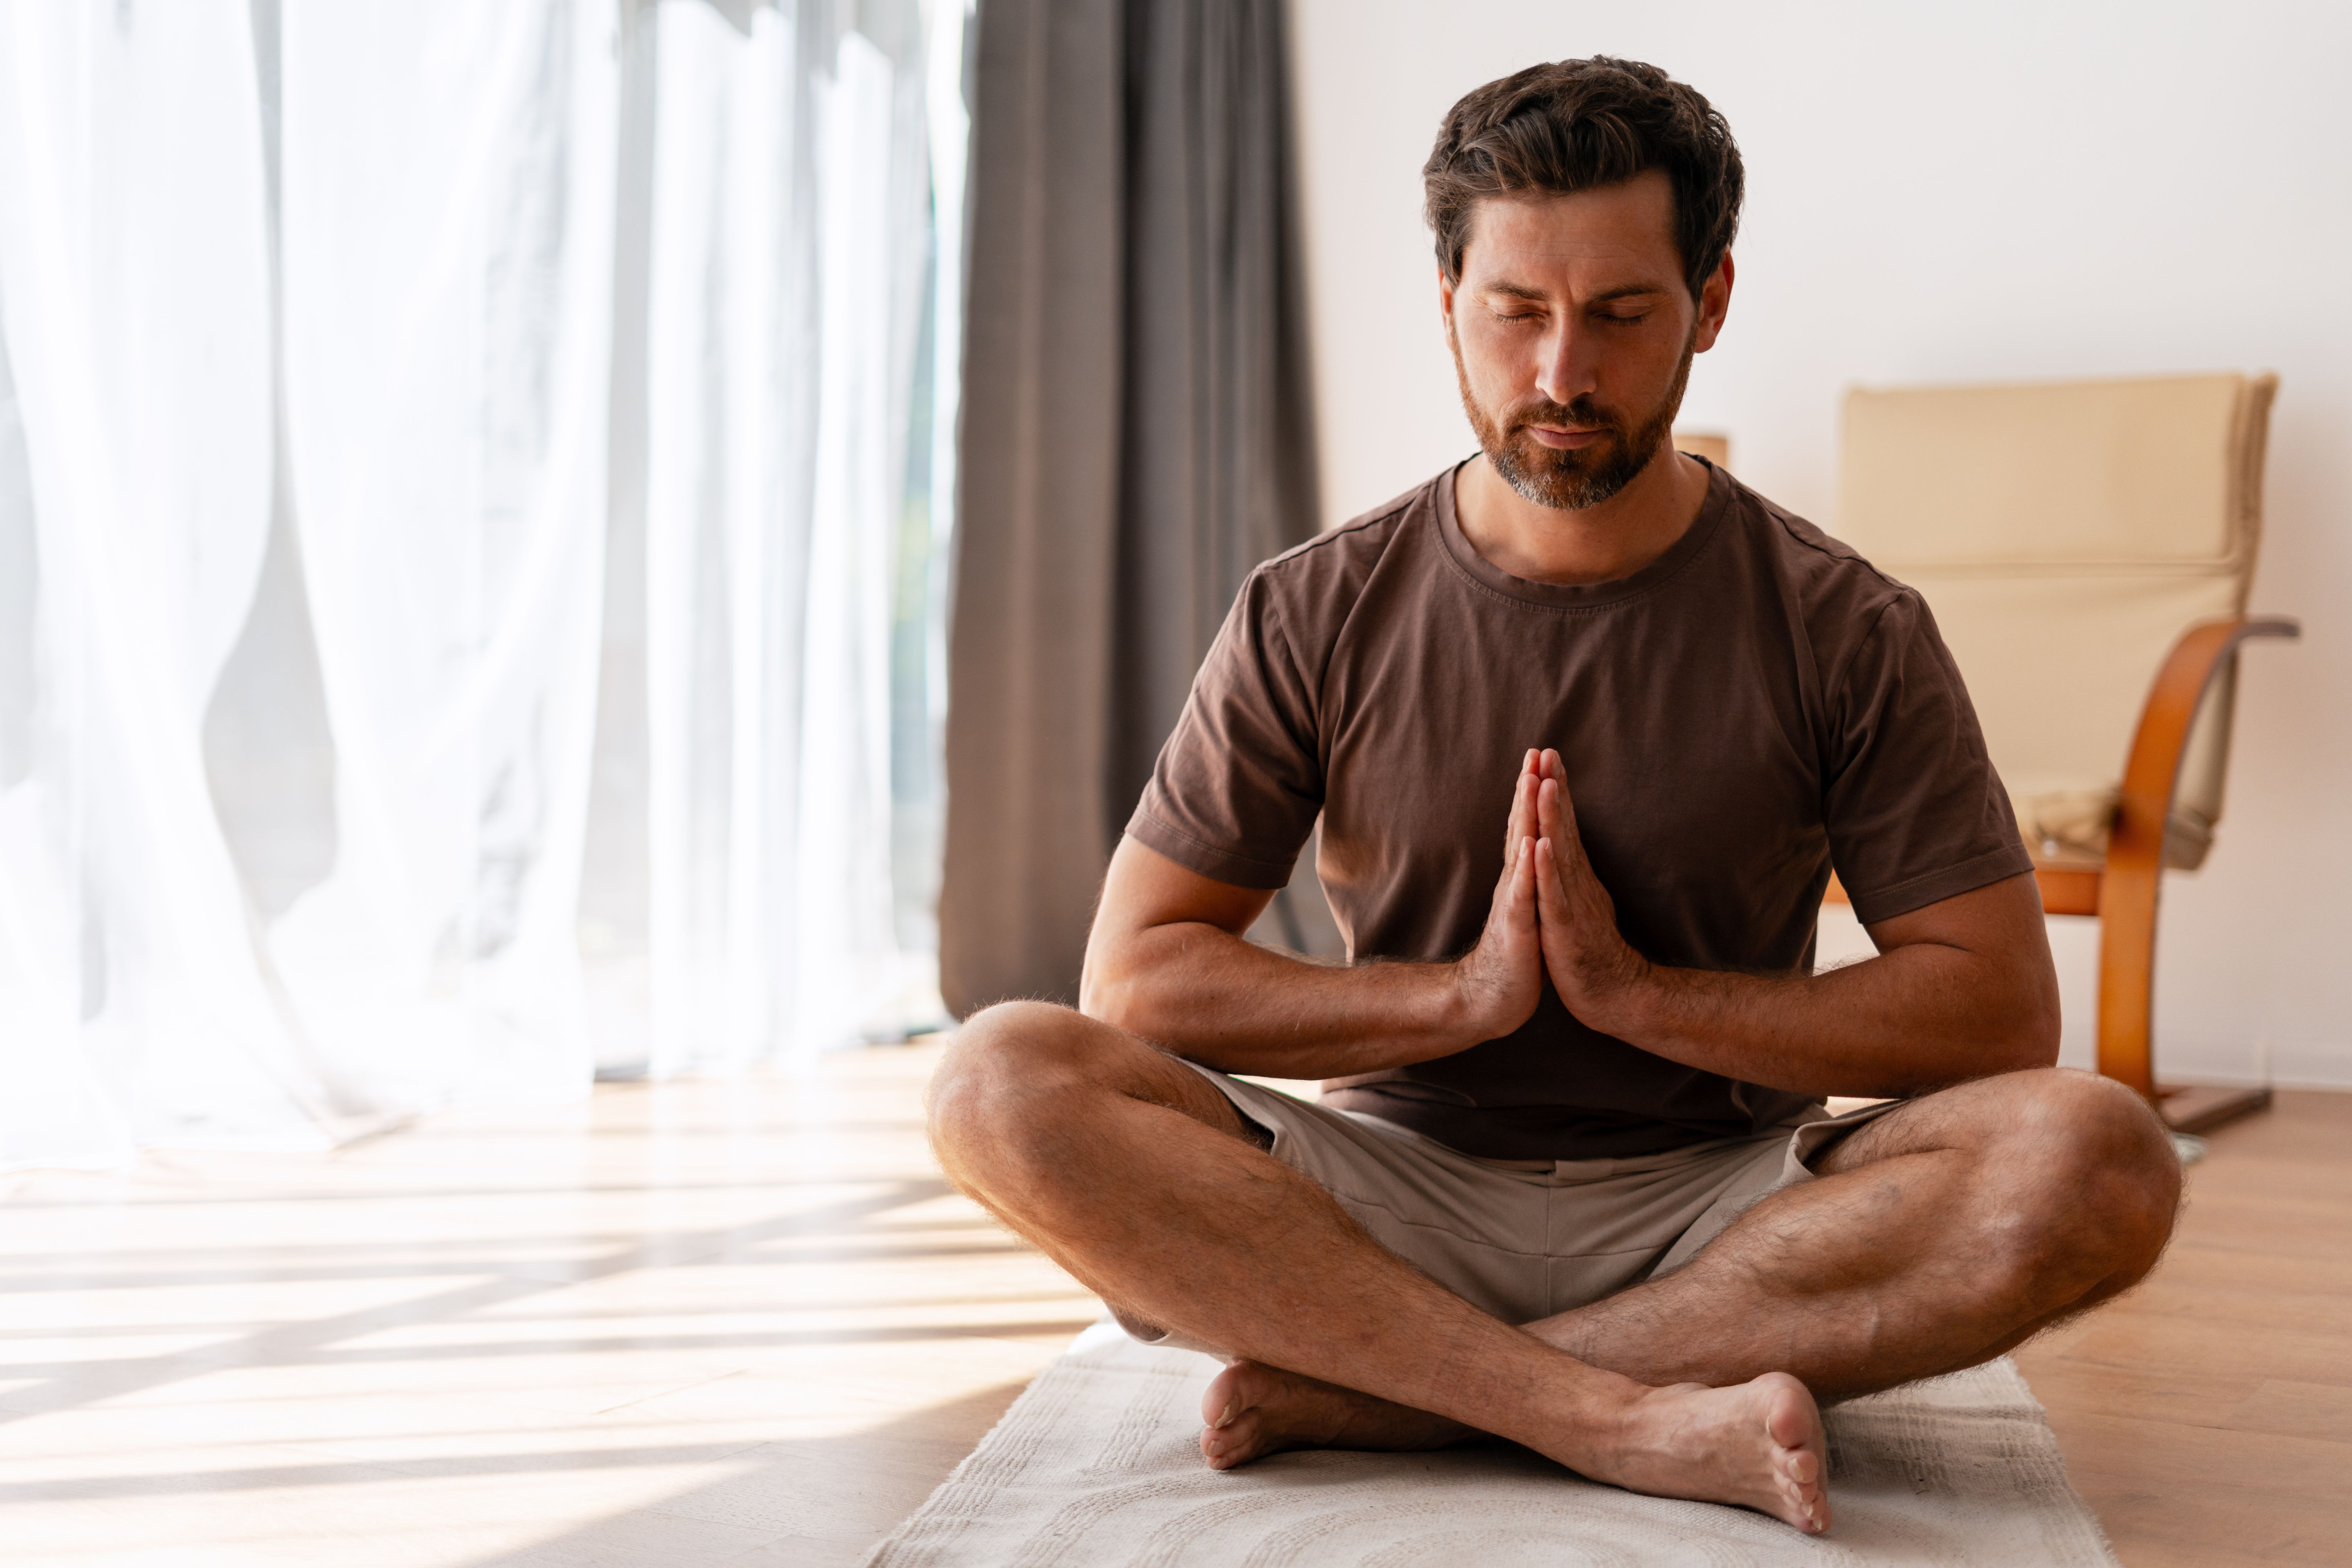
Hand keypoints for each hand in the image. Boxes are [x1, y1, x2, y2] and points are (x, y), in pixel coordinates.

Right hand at [1449, 750, 1544, 1042]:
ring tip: (1530, 782)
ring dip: (1524, 816)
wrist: (1493, 998)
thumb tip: (1534, 846)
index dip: (1532, 791)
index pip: (1526, 826)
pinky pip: (1522, 894)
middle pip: (1520, 827)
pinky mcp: (1517, 928)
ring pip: (1519, 852)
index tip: (1541, 755)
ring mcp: (1512, 903)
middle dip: (1527, 788)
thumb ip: (1529, 876)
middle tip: (1535, 751)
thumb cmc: (1516, 953)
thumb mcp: (1527, 906)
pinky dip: (1527, 869)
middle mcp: (1513, 882)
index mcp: (1520, 877)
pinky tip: (1532, 845)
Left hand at [1532, 749, 1653, 1032]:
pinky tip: (1541, 845)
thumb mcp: (1579, 902)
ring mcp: (1573, 902)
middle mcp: (1576, 881)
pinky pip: (1555, 894)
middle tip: (1548, 751)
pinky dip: (1547, 869)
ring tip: (1545, 782)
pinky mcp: (1567, 927)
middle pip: (1563, 827)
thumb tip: (1566, 845)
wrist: (1613, 994)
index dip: (1554, 790)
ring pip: (1560, 853)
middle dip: (1554, 788)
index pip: (1563, 824)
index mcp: (1574, 875)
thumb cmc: (1590, 949)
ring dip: (1553, 817)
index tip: (1545, 755)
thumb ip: (1573, 874)